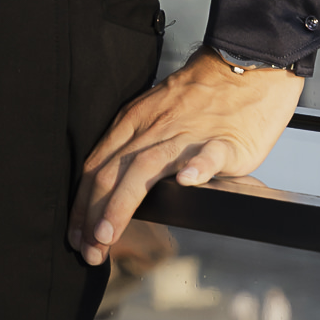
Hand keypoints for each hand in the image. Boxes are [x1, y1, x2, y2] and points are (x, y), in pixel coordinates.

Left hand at [68, 48, 303, 266]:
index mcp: (133, 124)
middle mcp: (152, 130)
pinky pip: (208, 153)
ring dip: (122, 202)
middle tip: (88, 250)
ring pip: (146, 168)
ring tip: (108, 232)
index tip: (77, 236)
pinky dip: (196, 168)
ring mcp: (187, 135)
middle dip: (94, 214)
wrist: (242, 70)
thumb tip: (107, 186)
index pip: (97, 168)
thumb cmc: (199, 99)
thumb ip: (133, 147)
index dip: (82, 205)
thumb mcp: (152, 115)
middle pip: (113, 173)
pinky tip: (186, 183)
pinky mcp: (224, 140)